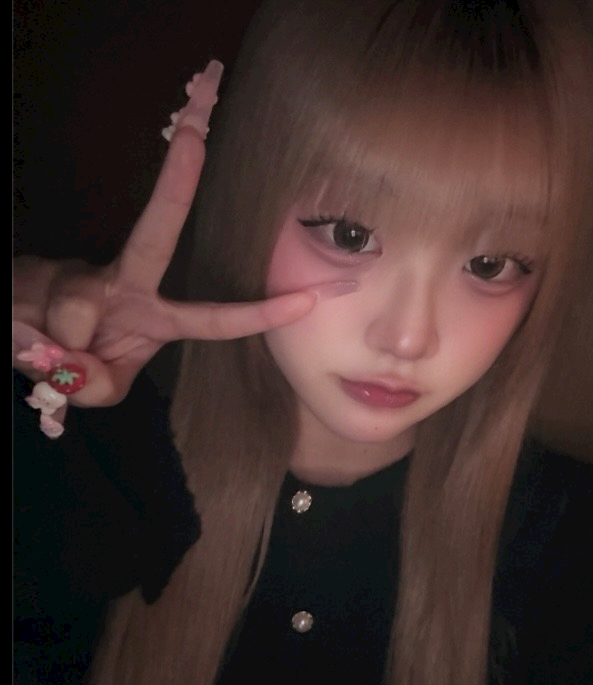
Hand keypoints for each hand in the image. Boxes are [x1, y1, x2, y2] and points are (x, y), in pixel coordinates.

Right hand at [13, 61, 314, 407]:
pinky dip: (27, 341)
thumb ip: (98, 384)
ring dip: (58, 346)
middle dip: (176, 178)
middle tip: (196, 129)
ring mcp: (84, 273)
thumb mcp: (100, 388)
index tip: (306, 299)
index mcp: (155, 316)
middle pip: (155, 229)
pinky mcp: (41, 272)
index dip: (256, 313)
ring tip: (48, 355)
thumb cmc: (79, 358)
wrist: (22, 332)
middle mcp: (127, 284)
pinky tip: (27, 334)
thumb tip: (74, 357)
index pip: (211, 319)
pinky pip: (32, 314)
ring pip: (77, 304)